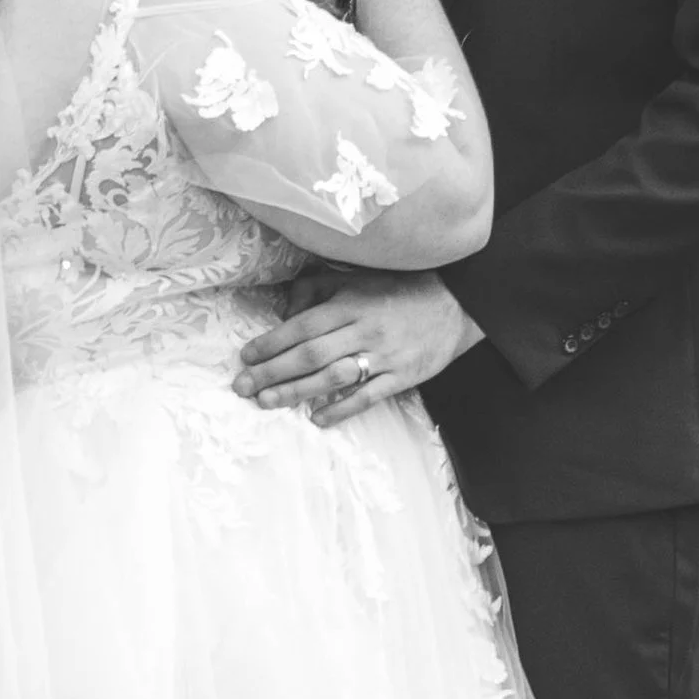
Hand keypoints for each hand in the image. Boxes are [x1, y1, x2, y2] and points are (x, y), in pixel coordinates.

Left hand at [233, 271, 483, 426]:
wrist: (454, 305)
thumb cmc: (396, 291)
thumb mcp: (354, 279)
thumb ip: (316, 290)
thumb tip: (283, 312)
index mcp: (351, 303)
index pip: (303, 325)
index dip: (272, 342)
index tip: (246, 357)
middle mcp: (364, 329)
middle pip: (311, 355)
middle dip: (273, 373)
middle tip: (243, 387)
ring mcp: (385, 355)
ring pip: (334, 378)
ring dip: (297, 392)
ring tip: (268, 402)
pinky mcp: (403, 376)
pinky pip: (367, 397)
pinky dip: (340, 410)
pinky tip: (316, 418)